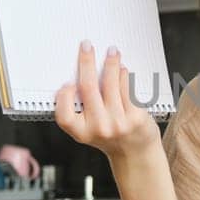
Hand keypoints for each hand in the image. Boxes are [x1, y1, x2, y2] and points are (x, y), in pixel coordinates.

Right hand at [54, 41, 159, 157]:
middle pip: (88, 88)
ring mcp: (118, 122)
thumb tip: (81, 73)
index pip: (63, 113)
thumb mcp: (88, 130)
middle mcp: (99, 127)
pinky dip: (123, 75)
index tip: (68, 82)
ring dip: (110, 63)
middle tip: (86, 46)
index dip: (63, 96)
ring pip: (110, 83)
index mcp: (82, 132)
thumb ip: (81, 109)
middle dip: (86, 62)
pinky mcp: (135, 117)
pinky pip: (127, 89)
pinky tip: (122, 69)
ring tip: (112, 52)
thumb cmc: (111, 137)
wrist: (135, 153)